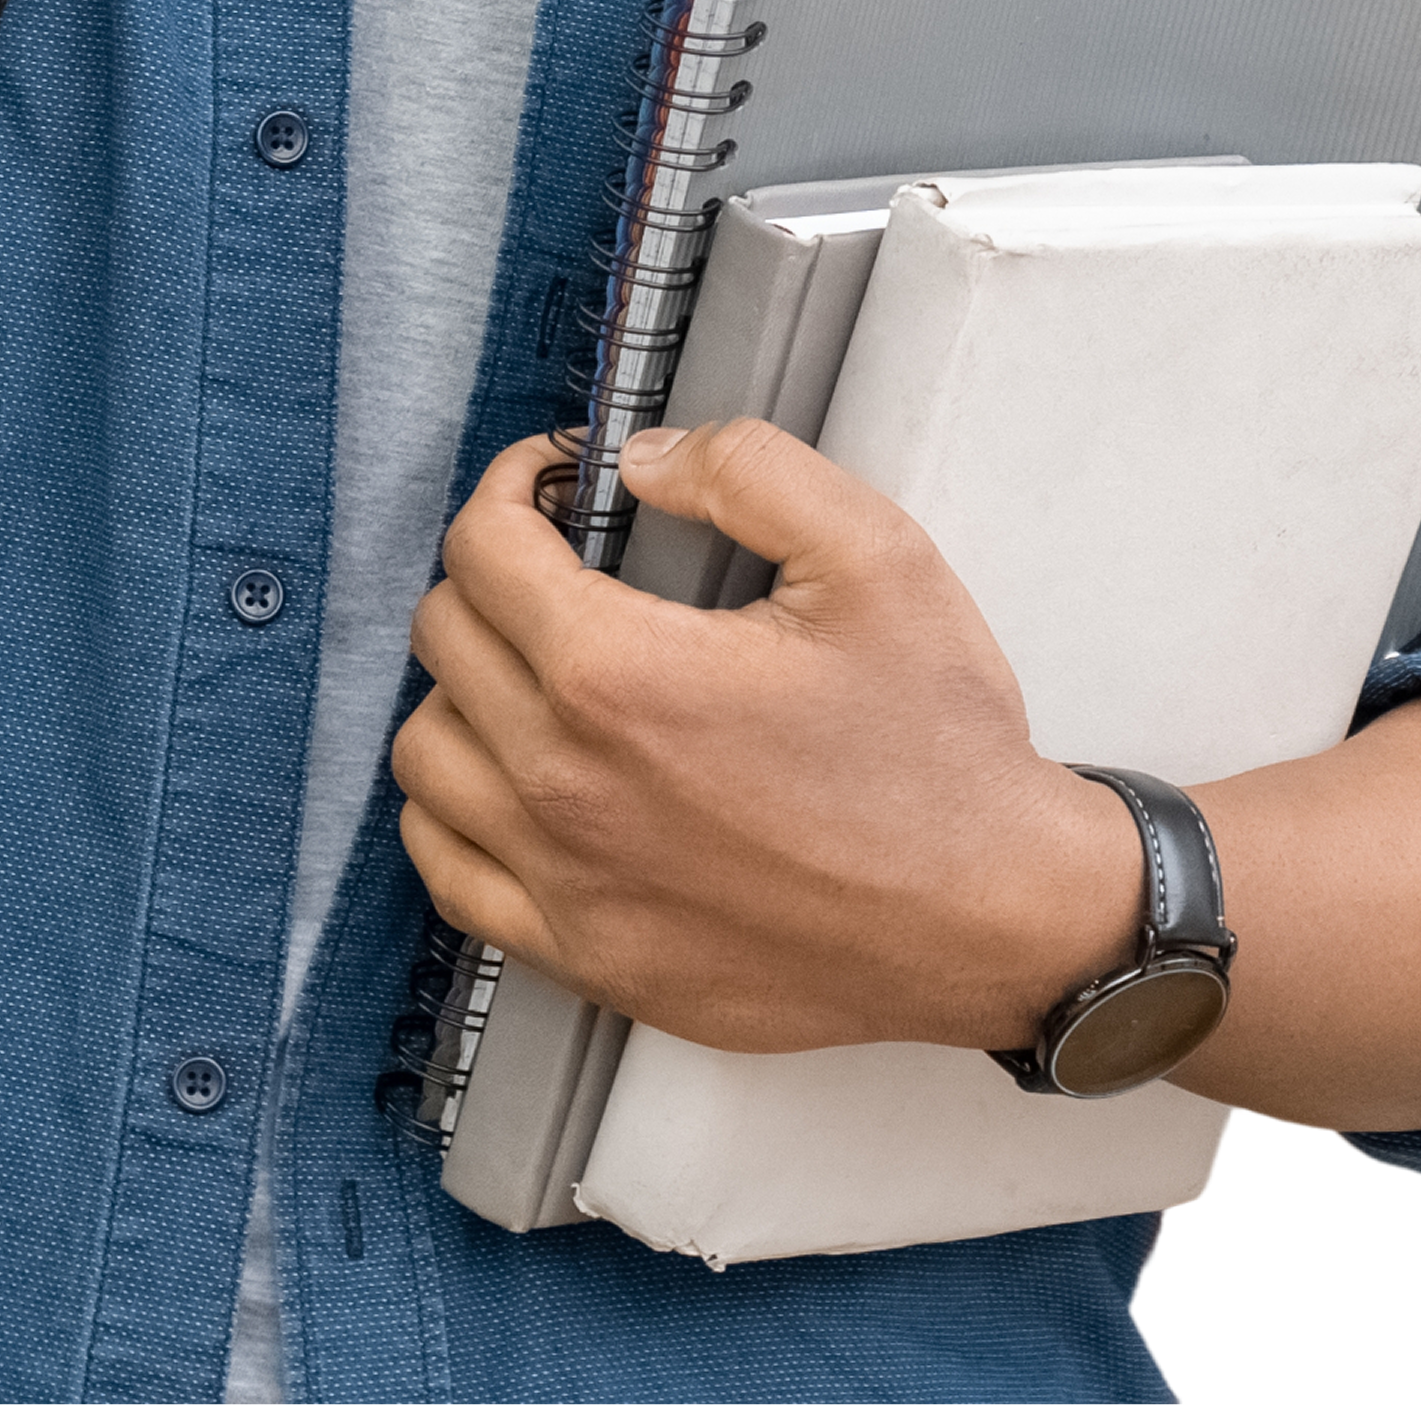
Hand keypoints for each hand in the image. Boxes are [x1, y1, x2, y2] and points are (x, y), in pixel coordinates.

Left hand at [393, 418, 1136, 1054]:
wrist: (995, 919)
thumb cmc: (937, 750)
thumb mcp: (873, 556)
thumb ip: (745, 470)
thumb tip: (639, 462)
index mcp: (618, 677)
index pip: (481, 549)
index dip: (509, 488)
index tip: (550, 484)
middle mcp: (566, 786)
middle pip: (443, 639)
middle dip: (490, 574)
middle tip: (557, 563)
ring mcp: (568, 886)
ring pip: (426, 758)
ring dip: (465, 692)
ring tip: (540, 670)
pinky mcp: (588, 960)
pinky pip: (451, 875)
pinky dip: (460, 813)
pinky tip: (520, 780)